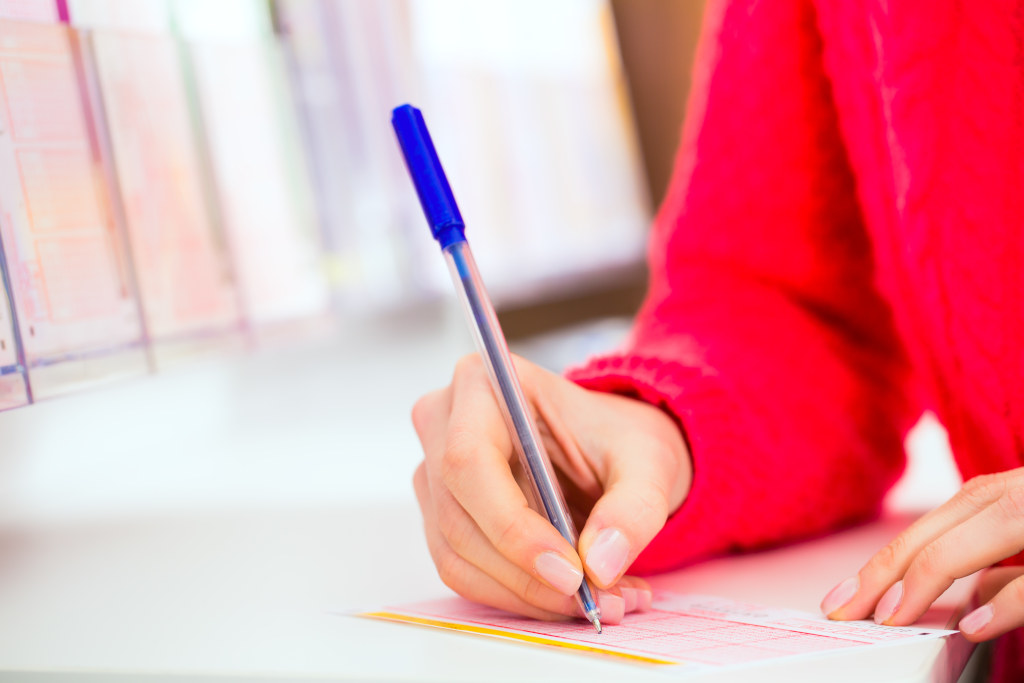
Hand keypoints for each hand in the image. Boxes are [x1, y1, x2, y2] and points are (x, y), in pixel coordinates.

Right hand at [412, 354, 690, 623]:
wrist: (611, 451)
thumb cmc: (619, 440)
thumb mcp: (649, 463)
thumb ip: (634, 508)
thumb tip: (601, 563)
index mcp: (483, 383)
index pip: (470, 461)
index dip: (512, 526)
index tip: (571, 573)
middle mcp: (443, 424)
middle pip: (460, 518)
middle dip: (530, 574)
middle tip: (600, 600)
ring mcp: (434, 474)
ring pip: (459, 557)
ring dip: (529, 595)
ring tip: (602, 601)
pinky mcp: (442, 517)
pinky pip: (465, 573)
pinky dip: (519, 598)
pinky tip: (571, 596)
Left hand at [821, 467, 1023, 640]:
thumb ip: (995, 552)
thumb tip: (977, 590)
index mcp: (1004, 494)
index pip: (931, 525)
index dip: (885, 560)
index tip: (844, 596)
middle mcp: (1020, 493)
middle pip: (943, 527)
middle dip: (887, 568)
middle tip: (845, 608)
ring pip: (986, 530)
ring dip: (930, 572)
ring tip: (888, 615)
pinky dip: (1007, 602)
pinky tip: (972, 627)